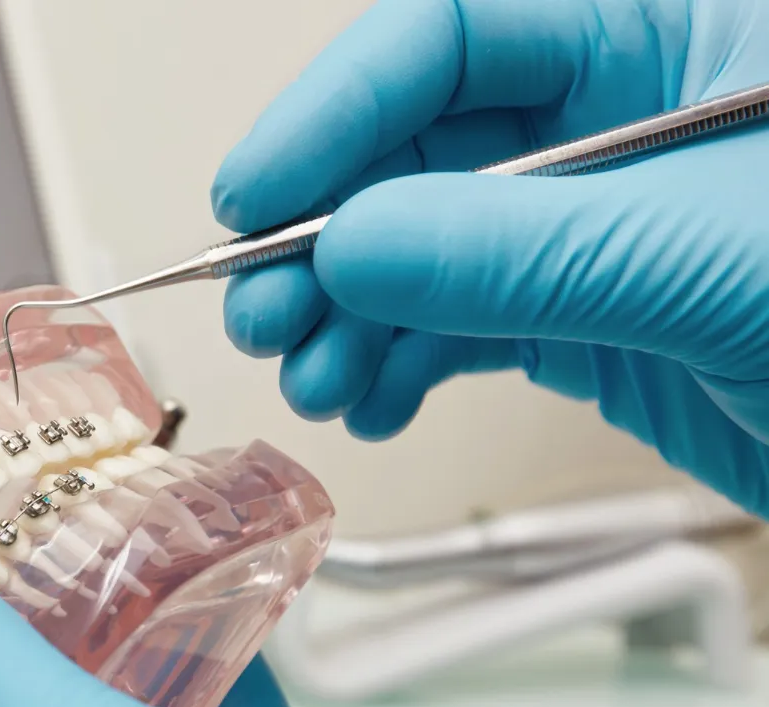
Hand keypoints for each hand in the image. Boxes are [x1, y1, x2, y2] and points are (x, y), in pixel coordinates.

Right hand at [212, 0, 768, 517]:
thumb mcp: (717, 261)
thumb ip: (522, 250)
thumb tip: (350, 244)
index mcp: (683, 21)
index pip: (460, 26)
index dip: (339, 102)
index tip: (259, 190)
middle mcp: (628, 109)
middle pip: (420, 142)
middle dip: (329, 232)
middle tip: (266, 307)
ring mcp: (603, 215)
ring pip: (424, 243)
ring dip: (349, 314)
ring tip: (316, 375)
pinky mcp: (594, 308)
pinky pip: (460, 319)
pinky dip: (400, 362)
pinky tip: (373, 398)